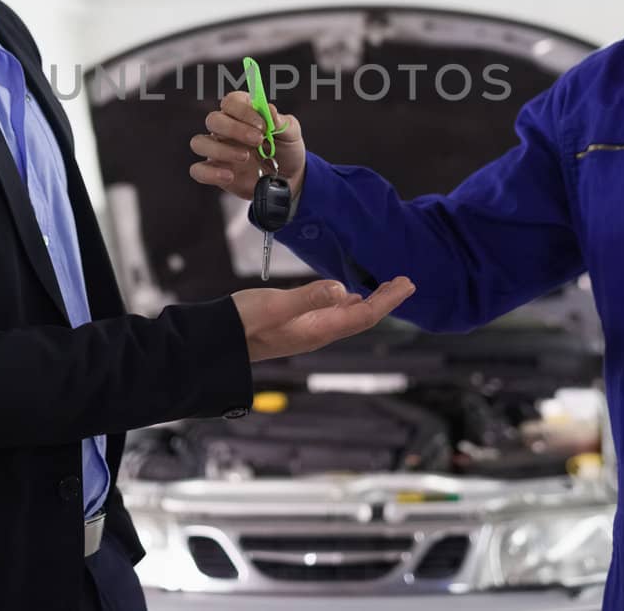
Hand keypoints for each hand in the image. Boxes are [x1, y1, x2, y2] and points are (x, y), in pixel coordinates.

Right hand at [189, 91, 307, 199]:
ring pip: (199, 143)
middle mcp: (226, 129)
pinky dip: (210, 173)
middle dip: (233, 129)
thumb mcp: (291, 134)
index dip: (243, 110)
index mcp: (243, 113)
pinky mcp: (215, 172)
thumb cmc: (286, 150)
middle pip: (213, 119)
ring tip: (246, 157)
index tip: (262, 124)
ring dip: (221, 150)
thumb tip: (269, 110)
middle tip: (257, 140)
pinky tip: (230, 175)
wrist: (289, 179)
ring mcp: (217, 151)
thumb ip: (282, 122)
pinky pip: (198, 170)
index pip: (231, 101)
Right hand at [233, 277, 415, 361]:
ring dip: (370, 301)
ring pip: (349, 317)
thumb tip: (344, 291)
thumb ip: (309, 298)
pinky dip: (349, 303)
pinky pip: (333, 315)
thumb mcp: (275, 305)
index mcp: (318, 330)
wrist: (216, 341)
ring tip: (387, 288)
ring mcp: (307, 330)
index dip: (388, 300)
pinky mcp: (296, 325)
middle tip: (405, 282)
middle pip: (362, 317)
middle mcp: (318, 333)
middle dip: (385, 300)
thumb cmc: (242, 323)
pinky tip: (350, 297)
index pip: (364, 316)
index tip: (407, 284)